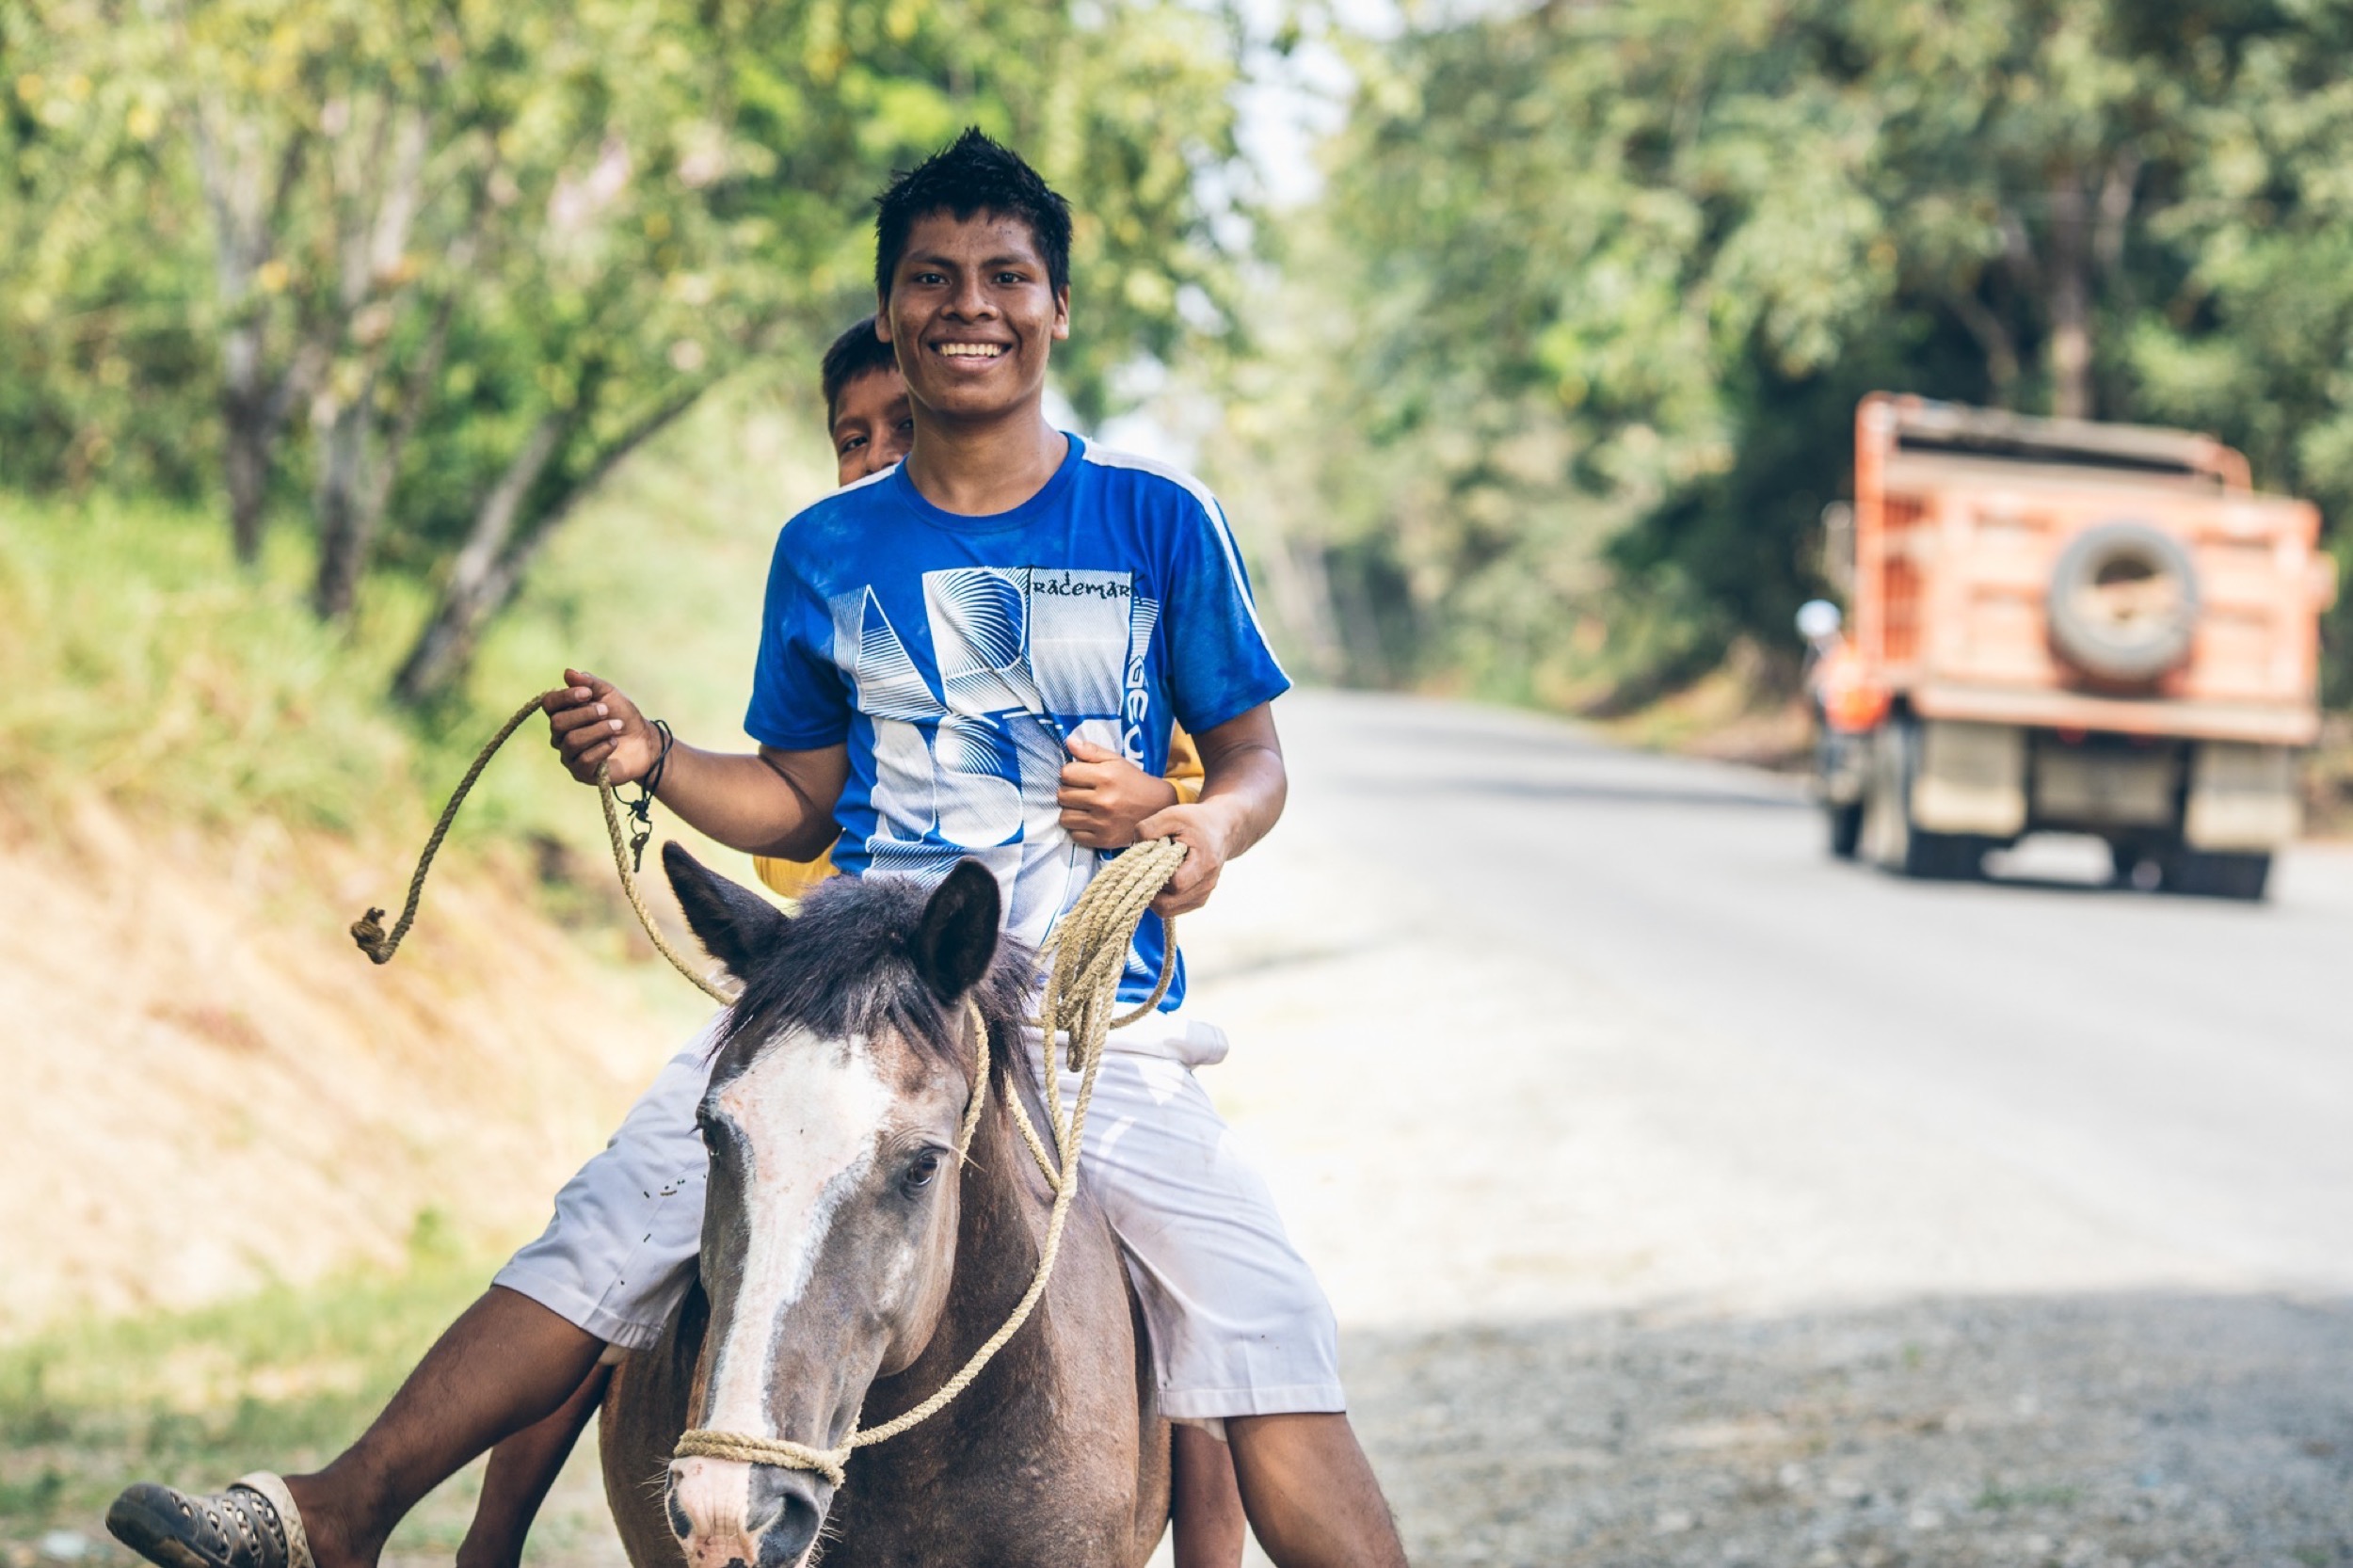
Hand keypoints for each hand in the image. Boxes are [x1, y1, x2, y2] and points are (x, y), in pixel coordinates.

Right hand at [543, 668, 659, 785]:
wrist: (644, 741)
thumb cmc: (622, 715)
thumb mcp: (608, 694)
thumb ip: (589, 683)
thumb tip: (568, 672)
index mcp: (563, 713)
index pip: (549, 704)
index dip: (565, 697)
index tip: (587, 693)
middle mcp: (560, 735)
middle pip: (557, 723)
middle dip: (584, 714)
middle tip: (606, 710)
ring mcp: (569, 755)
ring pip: (571, 741)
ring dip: (598, 730)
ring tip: (617, 726)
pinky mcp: (581, 772)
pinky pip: (583, 760)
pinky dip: (602, 748)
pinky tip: (614, 743)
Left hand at [1057, 737, 1180, 848]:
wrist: (1159, 809)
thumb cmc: (1133, 781)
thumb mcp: (1116, 761)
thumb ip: (1091, 751)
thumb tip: (1069, 741)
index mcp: (1106, 777)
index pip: (1066, 773)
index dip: (1070, 773)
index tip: (1080, 776)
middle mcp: (1103, 801)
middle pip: (1062, 796)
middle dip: (1069, 792)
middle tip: (1083, 792)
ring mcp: (1103, 823)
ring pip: (1065, 818)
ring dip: (1072, 812)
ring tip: (1085, 808)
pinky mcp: (1104, 840)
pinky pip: (1075, 836)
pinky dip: (1079, 829)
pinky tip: (1091, 822)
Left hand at [1131, 799, 1233, 916]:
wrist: (1221, 830)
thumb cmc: (1195, 822)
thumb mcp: (1172, 815)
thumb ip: (1149, 828)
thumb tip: (1133, 848)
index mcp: (1204, 863)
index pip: (1176, 884)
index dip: (1155, 876)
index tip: (1145, 862)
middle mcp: (1206, 884)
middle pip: (1168, 904)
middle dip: (1148, 890)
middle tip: (1142, 871)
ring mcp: (1203, 895)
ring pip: (1167, 910)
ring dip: (1153, 896)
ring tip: (1151, 874)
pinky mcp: (1198, 900)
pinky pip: (1172, 909)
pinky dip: (1161, 899)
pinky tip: (1160, 880)